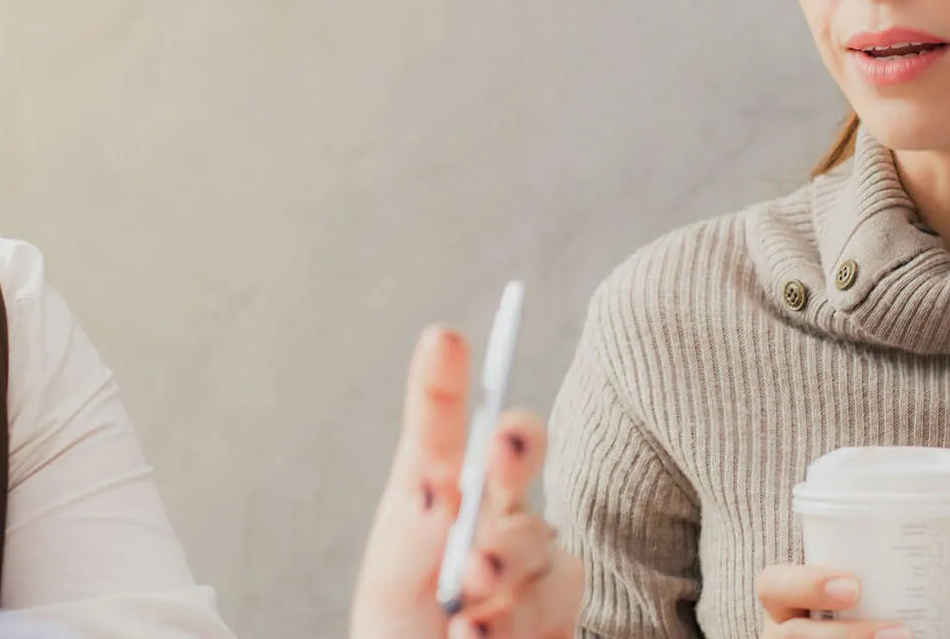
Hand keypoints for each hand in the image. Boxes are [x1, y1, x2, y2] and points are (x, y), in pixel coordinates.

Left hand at [350, 326, 584, 638]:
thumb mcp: (388, 596)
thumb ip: (411, 541)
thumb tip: (441, 487)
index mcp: (432, 500)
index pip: (437, 431)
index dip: (442, 383)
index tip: (444, 340)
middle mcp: (486, 515)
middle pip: (514, 455)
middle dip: (514, 445)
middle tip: (499, 450)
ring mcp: (529, 557)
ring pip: (537, 536)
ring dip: (503, 565)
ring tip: (464, 610)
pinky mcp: (561, 600)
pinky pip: (558, 588)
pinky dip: (519, 615)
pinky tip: (479, 637)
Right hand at [756, 564, 949, 638]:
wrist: (863, 632)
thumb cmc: (866, 620)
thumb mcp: (886, 611)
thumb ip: (936, 617)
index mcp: (789, 605)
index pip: (772, 583)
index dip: (803, 582)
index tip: (854, 585)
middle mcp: (782, 636)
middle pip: (788, 636)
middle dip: (840, 636)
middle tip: (898, 632)